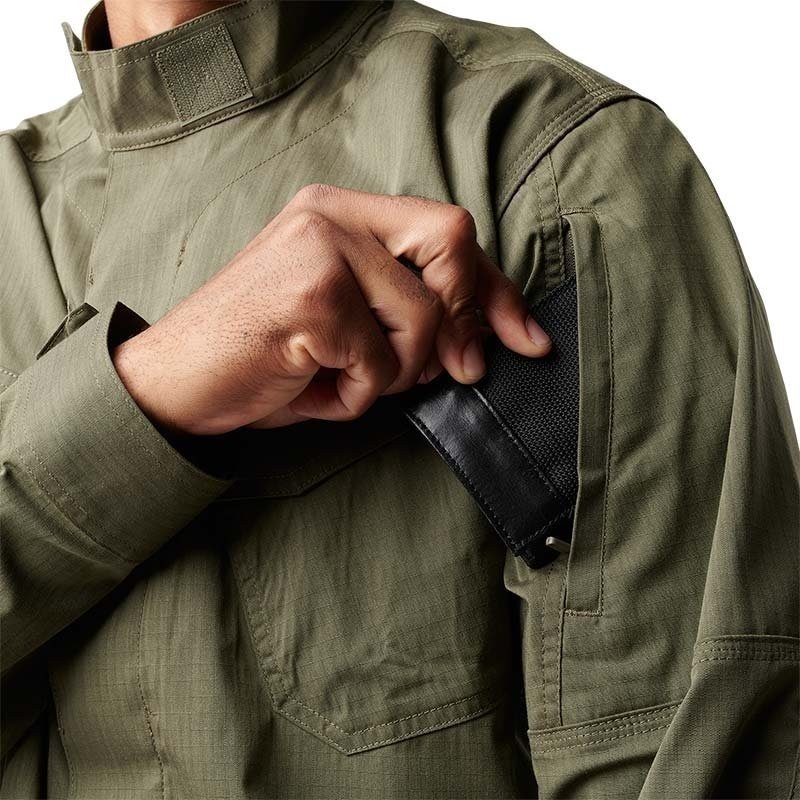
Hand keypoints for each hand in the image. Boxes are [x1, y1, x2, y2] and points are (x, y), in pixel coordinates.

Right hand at [112, 184, 550, 434]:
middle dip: (452, 322)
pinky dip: (355, 396)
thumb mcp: (347, 326)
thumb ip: (410, 315)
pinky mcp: (312, 296)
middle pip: (453, 241)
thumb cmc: (264, 355)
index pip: (450, 233)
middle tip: (417, 369)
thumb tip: (482, 347)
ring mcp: (320, 249)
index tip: (526, 341)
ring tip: (338, 376)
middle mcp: (331, 214)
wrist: (175, 383)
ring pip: (422, 320)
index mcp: (343, 211)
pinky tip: (312, 386)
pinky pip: (379, 364)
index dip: (496, 291)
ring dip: (391, 374)